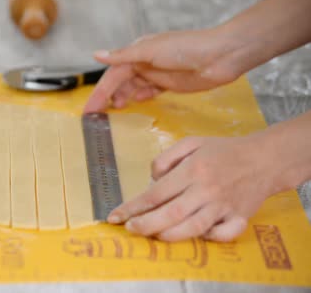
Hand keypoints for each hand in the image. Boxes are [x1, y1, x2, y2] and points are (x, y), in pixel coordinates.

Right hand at [84, 28, 254, 112]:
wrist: (221, 55)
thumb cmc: (185, 48)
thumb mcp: (150, 51)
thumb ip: (123, 56)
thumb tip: (95, 55)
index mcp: (137, 51)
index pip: (112, 74)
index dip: (100, 91)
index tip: (89, 109)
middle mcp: (144, 61)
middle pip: (120, 82)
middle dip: (108, 98)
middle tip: (98, 117)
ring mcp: (157, 73)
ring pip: (133, 88)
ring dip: (123, 98)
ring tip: (116, 111)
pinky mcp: (169, 84)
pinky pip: (149, 92)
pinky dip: (140, 98)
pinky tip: (136, 104)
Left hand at [107, 135, 292, 241]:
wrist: (265, 158)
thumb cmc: (224, 150)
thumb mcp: (191, 142)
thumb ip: (166, 158)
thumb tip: (152, 179)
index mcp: (192, 170)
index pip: (156, 193)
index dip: (133, 207)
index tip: (116, 216)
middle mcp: (206, 189)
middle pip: (171, 214)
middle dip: (146, 225)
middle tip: (130, 229)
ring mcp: (224, 205)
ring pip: (193, 228)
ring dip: (170, 235)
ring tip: (154, 235)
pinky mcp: (240, 217)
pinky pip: (223, 234)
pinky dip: (210, 238)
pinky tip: (196, 235)